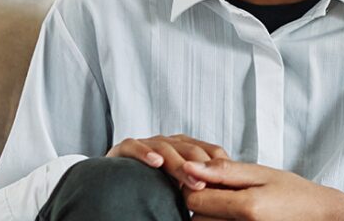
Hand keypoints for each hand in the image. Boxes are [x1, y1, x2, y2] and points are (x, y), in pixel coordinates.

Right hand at [106, 134, 228, 190]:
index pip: (210, 151)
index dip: (219, 165)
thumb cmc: (155, 187)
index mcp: (188, 149)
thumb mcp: (182, 187)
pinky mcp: (125, 147)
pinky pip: (135, 146)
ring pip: (167, 149)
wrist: (115, 183)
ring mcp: (148, 143)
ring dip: (180, 164)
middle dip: (202, 167)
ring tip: (191, 180)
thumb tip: (226, 200)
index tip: (227, 183)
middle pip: (191, 150)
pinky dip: (145, 153)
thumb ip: (200, 186)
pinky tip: (155, 163)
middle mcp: (170, 143)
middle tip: (209, 185)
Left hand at [181, 159, 343, 220]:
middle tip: (225, 188)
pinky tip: (236, 213)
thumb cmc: (294, 192)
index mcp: (246, 208)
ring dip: (210, 213)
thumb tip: (189, 167)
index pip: (194, 200)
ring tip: (233, 200)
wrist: (318, 215)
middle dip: (203, 200)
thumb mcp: (262, 173)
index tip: (208, 177)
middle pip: (196, 216)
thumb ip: (224, 171)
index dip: (194, 185)